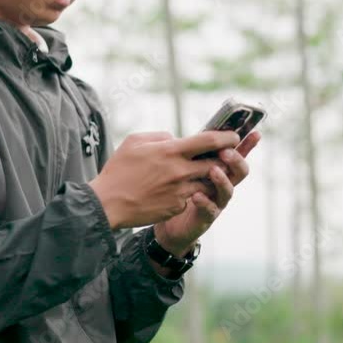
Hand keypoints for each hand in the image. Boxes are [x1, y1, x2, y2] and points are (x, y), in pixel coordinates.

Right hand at [89, 130, 241, 229]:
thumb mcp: (134, 141)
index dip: (227, 137)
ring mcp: (180, 191)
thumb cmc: (118, 170)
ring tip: (202, 173)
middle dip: (225, 159)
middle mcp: (179, 171)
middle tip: (226, 156)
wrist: (108, 203)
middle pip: (216, 163)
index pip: (209, 141)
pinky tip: (177, 190)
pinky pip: (192, 197)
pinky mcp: (177, 207)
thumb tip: (176, 138)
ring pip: (208, 182)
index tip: (234, 136)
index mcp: (170, 151)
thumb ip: (160, 136)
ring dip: (209, 177)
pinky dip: (190, 192)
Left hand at [153, 131, 260, 255]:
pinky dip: (204, 202)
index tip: (255, 133)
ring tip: (213, 170)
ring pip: (227, 191)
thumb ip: (193, 153)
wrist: (170, 222)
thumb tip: (190, 134)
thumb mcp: (186, 167)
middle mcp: (223, 186)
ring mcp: (216, 202)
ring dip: (222, 179)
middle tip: (226, 151)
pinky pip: (209, 210)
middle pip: (239, 171)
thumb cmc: (179, 189)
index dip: (248, 145)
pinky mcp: (205, 218)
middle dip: (236, 160)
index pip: (238, 155)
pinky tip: (196, 195)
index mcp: (220, 170)